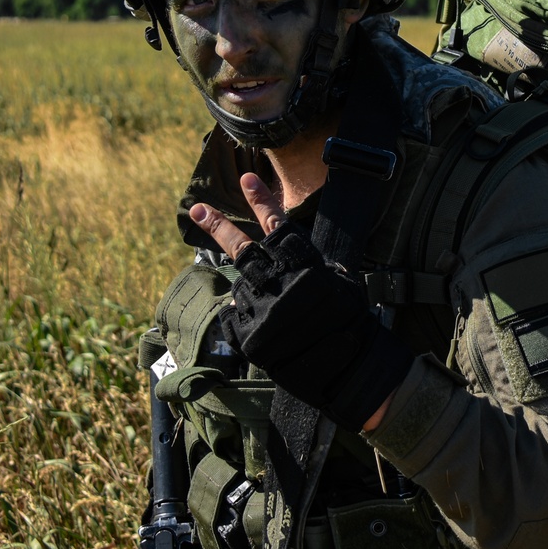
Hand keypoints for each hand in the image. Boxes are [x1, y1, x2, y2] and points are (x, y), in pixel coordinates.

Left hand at [190, 173, 412, 430]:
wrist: (348, 368)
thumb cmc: (350, 323)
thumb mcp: (340, 283)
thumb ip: (311, 267)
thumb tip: (286, 258)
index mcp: (304, 264)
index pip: (277, 225)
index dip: (261, 201)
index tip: (248, 180)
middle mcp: (279, 282)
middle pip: (241, 248)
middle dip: (218, 227)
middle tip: (197, 209)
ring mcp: (260, 309)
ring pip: (241, 286)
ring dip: (250, 291)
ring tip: (272, 305)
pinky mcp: (250, 335)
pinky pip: (237, 318)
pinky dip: (245, 317)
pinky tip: (265, 326)